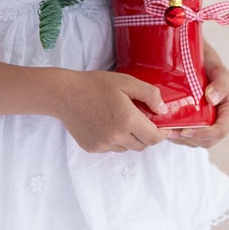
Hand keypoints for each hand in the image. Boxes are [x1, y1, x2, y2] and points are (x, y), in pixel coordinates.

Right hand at [50, 69, 172, 152]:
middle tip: (140, 119)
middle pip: (142, 145)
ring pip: (126, 147)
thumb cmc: (94, 84)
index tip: (164, 127)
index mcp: (128, 120)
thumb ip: (149, 94)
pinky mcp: (92, 148)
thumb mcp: (125, 81)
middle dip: (146, 134)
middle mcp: (117, 136)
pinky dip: (113, 139)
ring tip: (118, 119)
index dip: (163, 134)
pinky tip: (104, 123)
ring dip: (129, 137)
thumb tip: (163, 111)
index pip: (155, 138)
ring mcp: (103, 144)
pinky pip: (111, 148)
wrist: (64, 94)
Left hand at [165, 46, 228, 148]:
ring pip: (198, 141)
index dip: (204, 134)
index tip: (185, 131)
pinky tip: (166, 129)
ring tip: (165, 131)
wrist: (198, 59)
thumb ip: (220, 83)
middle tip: (169, 132)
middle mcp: (224, 120)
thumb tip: (212, 99)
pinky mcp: (200, 125)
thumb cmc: (209, 63)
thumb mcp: (217, 69)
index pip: (220, 130)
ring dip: (182, 139)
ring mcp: (212, 124)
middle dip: (190, 139)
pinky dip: (179, 136)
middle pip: (208, 140)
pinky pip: (191, 137)